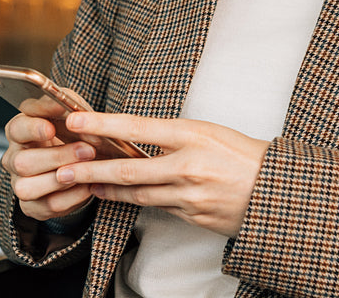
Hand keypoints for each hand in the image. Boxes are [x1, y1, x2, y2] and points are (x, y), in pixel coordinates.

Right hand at [1, 96, 99, 221]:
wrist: (75, 160)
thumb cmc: (69, 131)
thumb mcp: (69, 112)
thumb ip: (70, 105)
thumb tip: (78, 115)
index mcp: (19, 131)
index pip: (17, 128)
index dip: (32, 128)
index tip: (51, 127)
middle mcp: (14, 158)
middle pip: (22, 162)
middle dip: (57, 157)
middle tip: (87, 150)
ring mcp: (20, 184)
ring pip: (27, 187)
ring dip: (60, 180)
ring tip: (87, 170)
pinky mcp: (32, 206)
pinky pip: (47, 205)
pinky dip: (70, 197)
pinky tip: (87, 186)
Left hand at [56, 112, 268, 236]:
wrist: (277, 191)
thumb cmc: (243, 154)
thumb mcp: (209, 131)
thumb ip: (173, 136)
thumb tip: (136, 137)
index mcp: (192, 135)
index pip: (137, 127)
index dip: (102, 124)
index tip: (74, 120)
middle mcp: (188, 166)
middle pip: (127, 171)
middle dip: (90, 170)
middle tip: (62, 168)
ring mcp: (189, 196)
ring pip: (137, 195)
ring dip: (106, 191)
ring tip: (83, 184)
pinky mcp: (193, 218)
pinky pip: (158, 208)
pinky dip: (136, 202)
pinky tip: (118, 198)